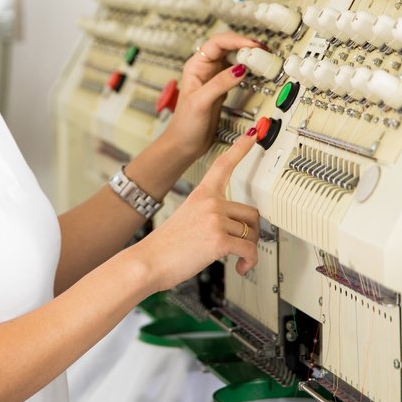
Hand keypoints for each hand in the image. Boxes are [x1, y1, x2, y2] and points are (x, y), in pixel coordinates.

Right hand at [130, 130, 260, 292]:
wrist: (148, 262)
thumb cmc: (165, 246)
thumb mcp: (186, 219)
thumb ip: (209, 217)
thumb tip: (232, 228)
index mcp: (201, 195)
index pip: (223, 165)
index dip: (240, 148)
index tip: (252, 134)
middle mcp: (210, 203)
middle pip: (251, 213)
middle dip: (250, 233)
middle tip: (242, 245)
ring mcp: (215, 220)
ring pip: (252, 234)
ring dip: (249, 250)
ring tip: (238, 260)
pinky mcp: (219, 240)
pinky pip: (249, 250)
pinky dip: (249, 262)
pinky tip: (241, 267)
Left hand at [160, 31, 263, 161]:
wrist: (184, 144)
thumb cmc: (184, 125)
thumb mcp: (201, 102)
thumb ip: (220, 84)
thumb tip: (239, 68)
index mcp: (195, 66)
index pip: (217, 43)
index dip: (235, 40)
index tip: (252, 46)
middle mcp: (205, 69)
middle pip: (227, 46)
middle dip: (244, 45)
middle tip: (261, 52)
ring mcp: (214, 78)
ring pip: (233, 57)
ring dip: (247, 56)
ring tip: (260, 58)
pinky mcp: (222, 88)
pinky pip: (237, 71)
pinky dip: (247, 68)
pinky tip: (254, 71)